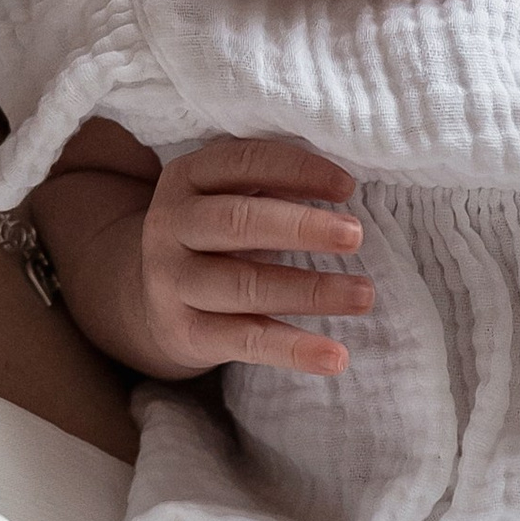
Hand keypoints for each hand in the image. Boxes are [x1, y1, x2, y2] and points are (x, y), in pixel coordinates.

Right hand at [132, 137, 374, 375]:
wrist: (154, 299)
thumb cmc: (216, 237)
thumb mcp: (229, 197)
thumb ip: (270, 184)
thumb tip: (345, 188)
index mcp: (186, 178)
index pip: (243, 163)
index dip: (297, 171)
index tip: (348, 186)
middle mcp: (169, 225)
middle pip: (237, 222)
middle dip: (301, 228)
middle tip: (356, 236)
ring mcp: (171, 282)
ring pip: (244, 286)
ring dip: (310, 291)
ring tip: (364, 295)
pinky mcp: (184, 332)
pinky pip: (245, 341)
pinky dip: (293, 350)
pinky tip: (336, 357)